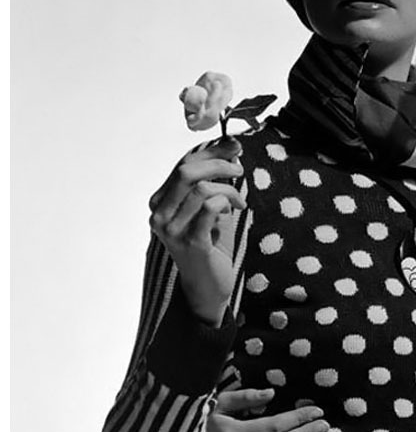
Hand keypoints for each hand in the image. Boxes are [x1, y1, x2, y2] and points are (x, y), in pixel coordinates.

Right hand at [148, 137, 244, 325]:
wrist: (209, 286)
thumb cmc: (211, 245)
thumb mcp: (211, 206)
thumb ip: (214, 180)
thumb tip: (229, 148)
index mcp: (160, 202)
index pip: (182, 164)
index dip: (210, 151)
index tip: (233, 146)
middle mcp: (159, 215)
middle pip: (186, 171)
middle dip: (218, 164)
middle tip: (239, 169)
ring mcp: (172, 230)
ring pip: (202, 189)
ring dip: (228, 188)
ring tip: (239, 200)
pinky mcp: (191, 243)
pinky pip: (210, 208)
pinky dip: (226, 202)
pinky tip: (234, 211)